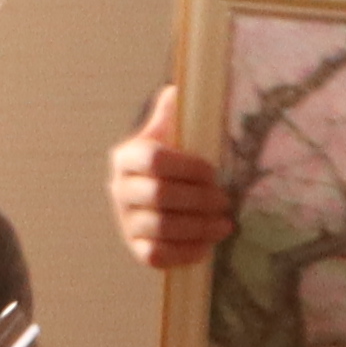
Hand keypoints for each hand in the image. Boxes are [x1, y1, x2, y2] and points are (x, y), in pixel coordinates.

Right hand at [112, 83, 228, 271]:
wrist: (156, 190)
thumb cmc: (172, 158)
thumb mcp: (172, 132)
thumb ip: (175, 111)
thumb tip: (180, 90)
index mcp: (127, 156)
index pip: (155, 160)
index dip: (189, 167)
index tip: (213, 172)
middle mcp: (120, 189)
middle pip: (160, 195)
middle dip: (199, 199)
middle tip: (224, 200)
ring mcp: (125, 220)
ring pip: (161, 227)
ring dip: (199, 227)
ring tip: (225, 223)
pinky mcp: (135, 247)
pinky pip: (156, 256)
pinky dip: (184, 252)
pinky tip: (207, 245)